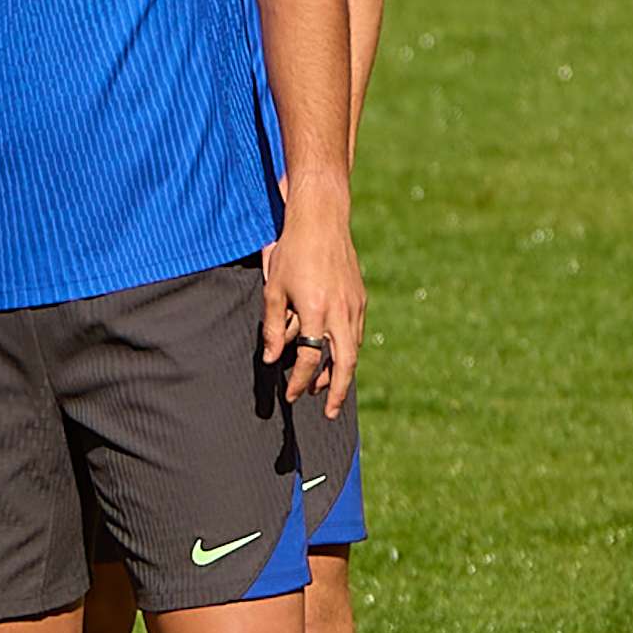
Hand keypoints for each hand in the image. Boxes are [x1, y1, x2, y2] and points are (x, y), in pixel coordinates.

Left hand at [263, 212, 366, 417]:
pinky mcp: (360, 298)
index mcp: (316, 311)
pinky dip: (346, 351)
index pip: (309, 358)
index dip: (300, 381)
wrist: (321, 220)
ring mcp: (354, 305)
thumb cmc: (293, 251)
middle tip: (330, 412)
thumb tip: (271, 360)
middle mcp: (340, 312)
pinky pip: (355, 333)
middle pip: (344, 365)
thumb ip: (272, 327)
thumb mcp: (274, 289)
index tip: (292, 395)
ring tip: (326, 387)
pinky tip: (335, 356)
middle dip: (337, 393)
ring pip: (353, 351)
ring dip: (341, 373)